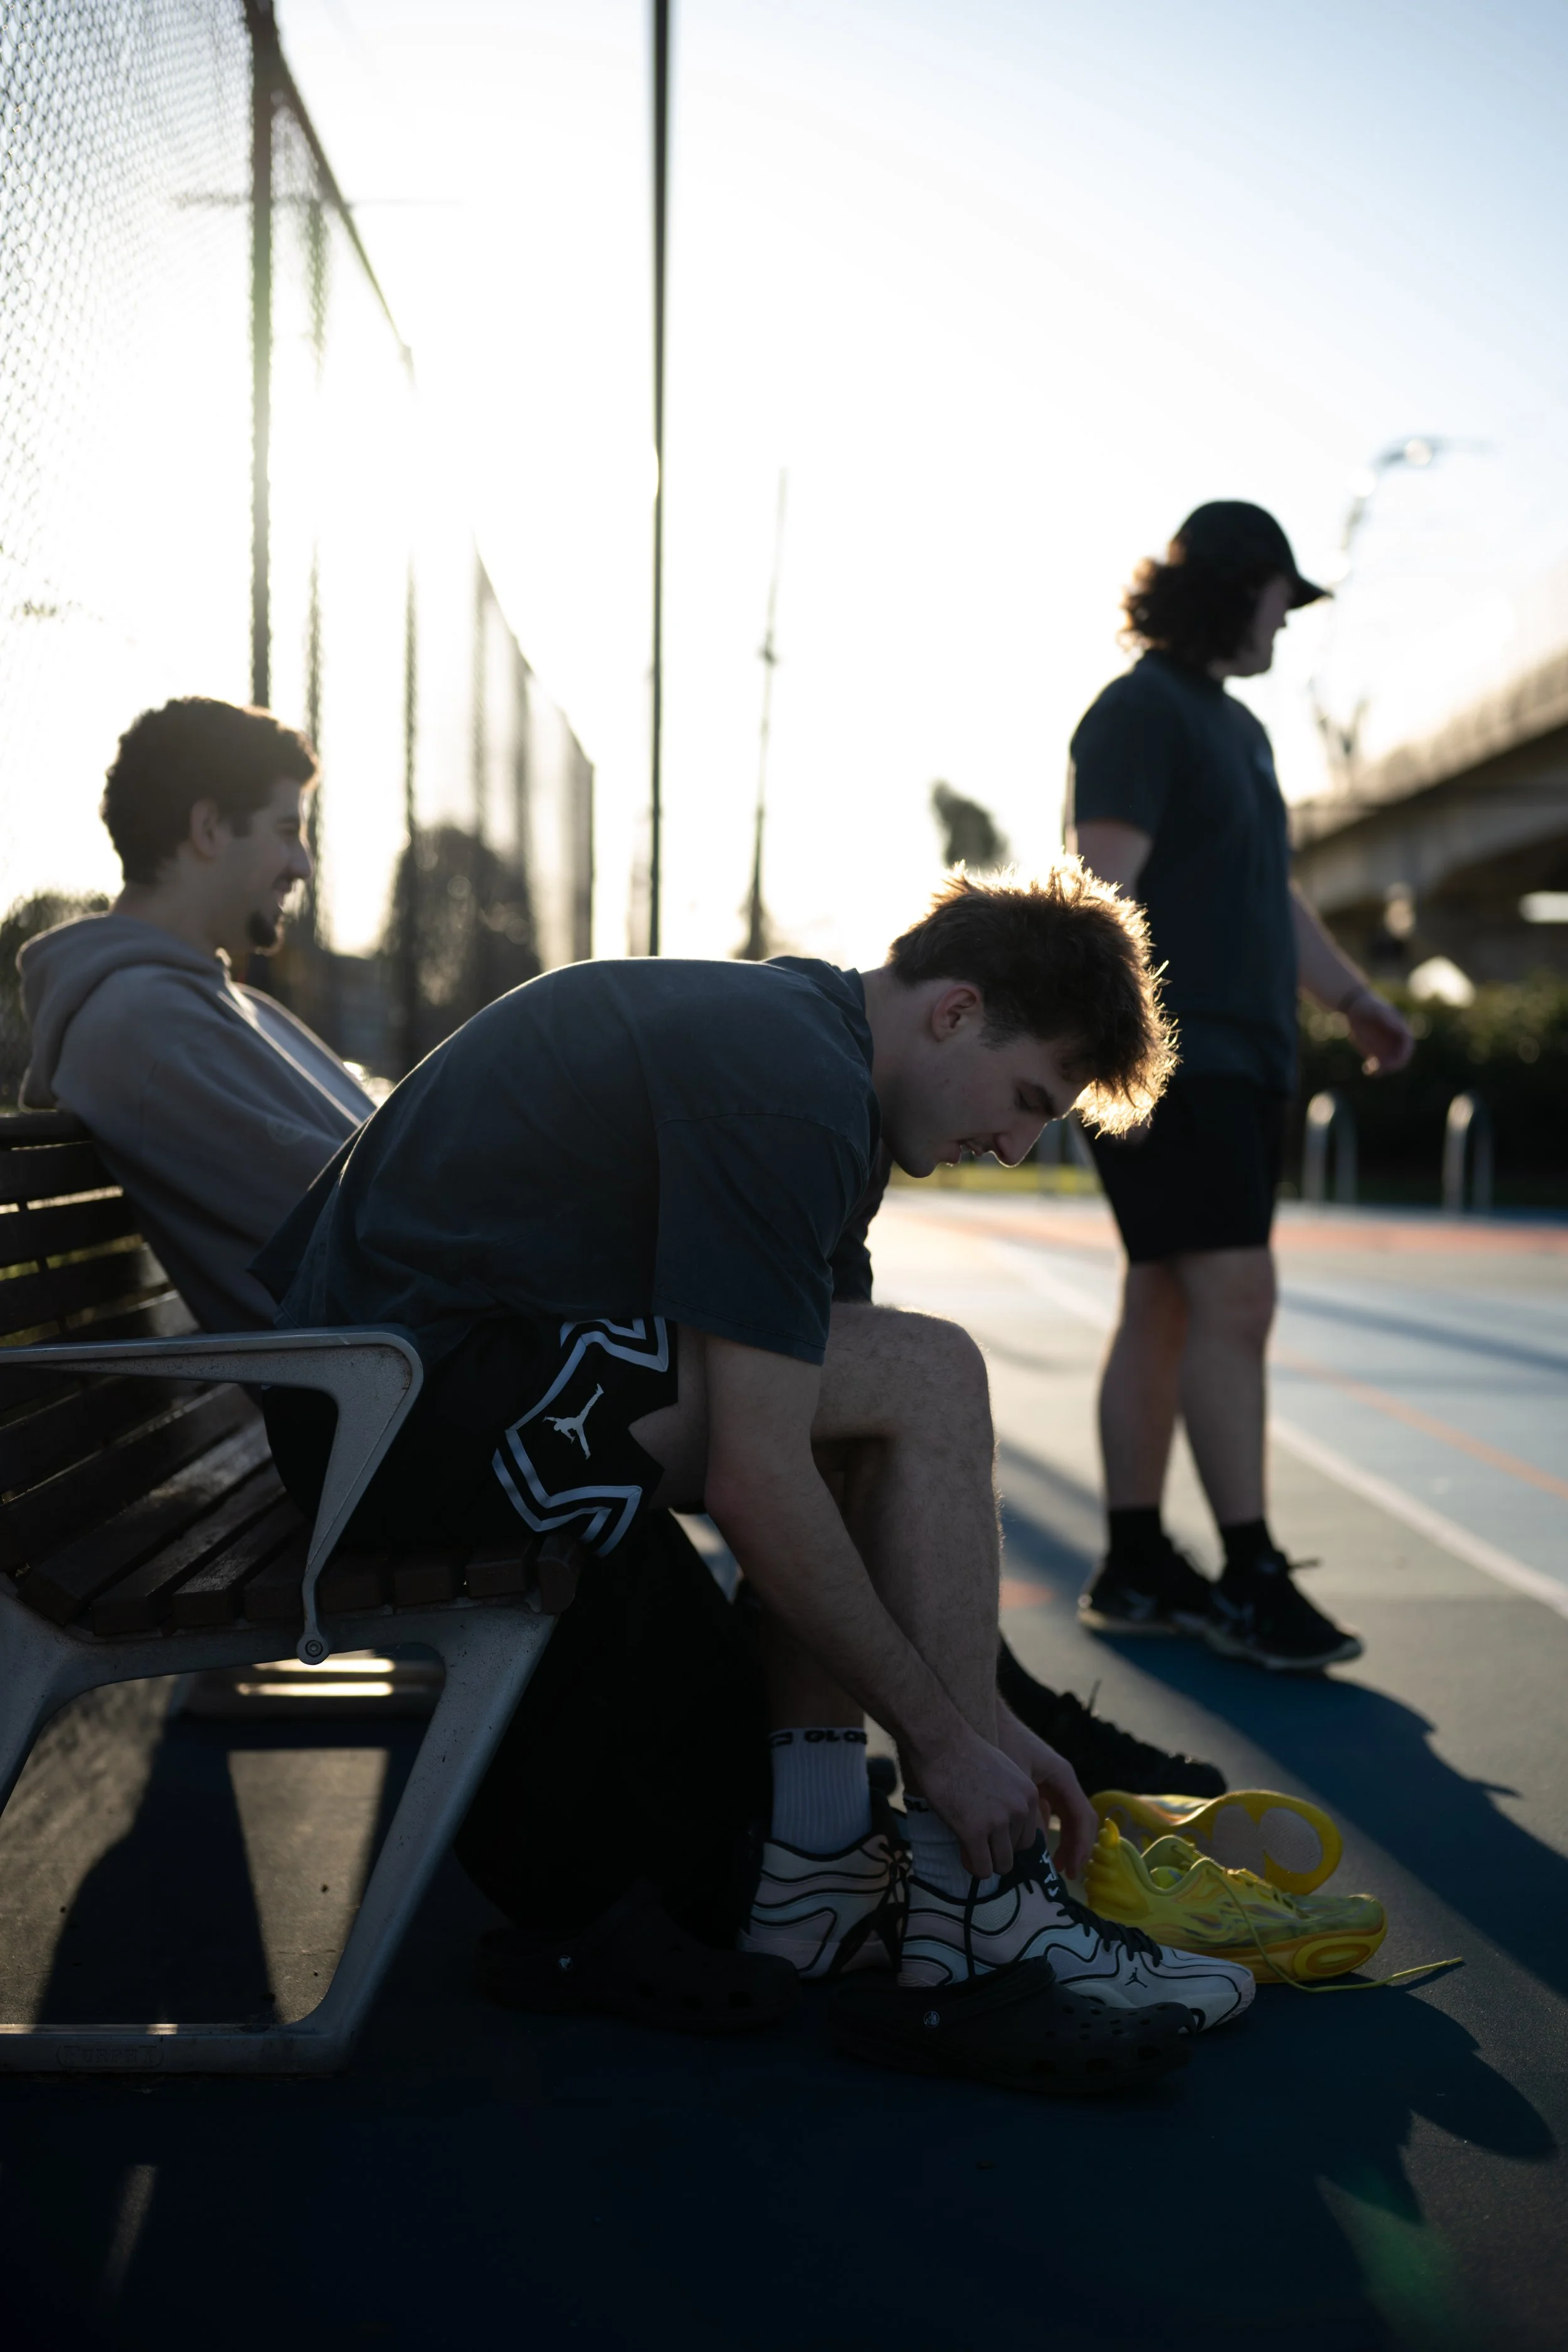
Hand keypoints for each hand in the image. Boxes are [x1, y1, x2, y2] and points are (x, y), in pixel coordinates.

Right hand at [904, 1721, 1041, 1878]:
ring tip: (968, 1846)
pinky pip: (981, 1868)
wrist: (940, 1742)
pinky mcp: (974, 1831)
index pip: (1028, 1836)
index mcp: (1029, 1795)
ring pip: (1001, 1865)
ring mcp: (997, 1822)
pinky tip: (962, 1852)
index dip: (1007, 1838)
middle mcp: (1019, 1810)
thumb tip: (1008, 1829)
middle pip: (1016, 1853)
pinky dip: (972, 1866)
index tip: (990, 1832)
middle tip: (977, 1839)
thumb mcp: (1003, 1772)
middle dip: (996, 1850)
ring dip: (985, 1860)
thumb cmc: (964, 1753)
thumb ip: (1012, 1798)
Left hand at [994, 1703, 1097, 1878]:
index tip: (1071, 1871)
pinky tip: (1025, 1843)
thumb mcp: (1015, 1784)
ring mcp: (1045, 1778)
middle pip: (1075, 1819)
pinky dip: (1039, 1828)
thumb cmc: (998, 1743)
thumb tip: (1034, 1846)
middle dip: (1072, 1848)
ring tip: (1049, 1865)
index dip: (1080, 1847)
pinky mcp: (1030, 1780)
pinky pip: (1043, 1810)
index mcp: (1061, 1775)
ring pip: (1059, 1817)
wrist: (977, 1711)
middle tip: (1065, 1874)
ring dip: (1056, 1841)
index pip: (1082, 1817)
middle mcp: (1058, 1777)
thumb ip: (1028, 1815)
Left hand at [1345, 989, 1414, 1076]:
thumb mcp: (1377, 1010)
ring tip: (1372, 1070)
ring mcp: (1385, 1047)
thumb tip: (1400, 1028)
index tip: (1396, 1060)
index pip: (1408, 1046)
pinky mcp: (1374, 1052)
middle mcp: (1395, 1041)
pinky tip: (1366, 1070)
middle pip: (1400, 1058)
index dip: (1404, 1054)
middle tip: (1382, 1068)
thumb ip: (1388, 1019)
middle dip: (1393, 1065)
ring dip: (1383, 1069)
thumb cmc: (1367, 1005)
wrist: (1354, 1007)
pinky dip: (1374, 1069)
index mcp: (1400, 1029)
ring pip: (1388, 1064)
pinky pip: (1377, 1065)